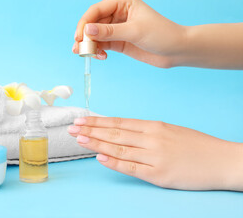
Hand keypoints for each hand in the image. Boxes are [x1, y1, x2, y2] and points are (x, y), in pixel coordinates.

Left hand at [68, 116, 242, 190]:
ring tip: (79, 139)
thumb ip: (145, 131)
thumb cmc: (195, 145)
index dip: (98, 121)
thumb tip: (122, 131)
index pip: (119, 122)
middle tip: (72, 128)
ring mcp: (155, 156)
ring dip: (97, 143)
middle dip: (91, 130)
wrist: (221, 160)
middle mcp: (151, 138)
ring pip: (119, 148)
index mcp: (153, 126)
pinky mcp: (159, 174)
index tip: (82, 119)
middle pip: (115, 133)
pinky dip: (114, 162)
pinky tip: (100, 157)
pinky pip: (132, 167)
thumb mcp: (169, 130)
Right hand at [72, 0, 186, 67]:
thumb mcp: (134, 32)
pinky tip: (101, 57)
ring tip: (87, 55)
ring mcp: (117, 28)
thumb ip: (109, 32)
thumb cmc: (161, 34)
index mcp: (122, 2)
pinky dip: (98, 51)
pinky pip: (101, 44)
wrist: (176, 51)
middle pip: (93, 23)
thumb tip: (87, 32)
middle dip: (85, 36)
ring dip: (89, 45)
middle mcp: (118, 12)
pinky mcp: (118, 41)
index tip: (79, 37)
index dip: (85, 23)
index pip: (96, 10)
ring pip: (95, 35)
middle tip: (79, 49)